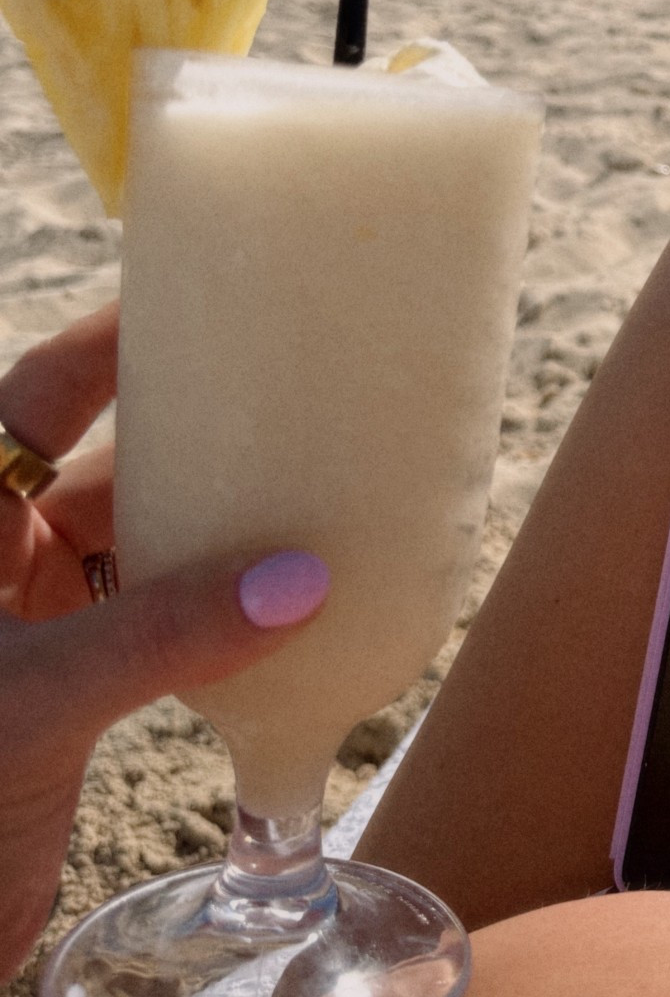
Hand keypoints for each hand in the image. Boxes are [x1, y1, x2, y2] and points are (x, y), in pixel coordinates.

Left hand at [0, 306, 329, 981]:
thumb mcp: (33, 703)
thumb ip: (166, 637)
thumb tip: (307, 579)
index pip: (35, 393)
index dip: (116, 339)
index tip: (211, 293)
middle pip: (104, 459)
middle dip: (195, 432)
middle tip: (297, 394)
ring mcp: (28, 619)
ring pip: (136, 539)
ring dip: (214, 525)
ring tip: (313, 489)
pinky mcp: (66, 684)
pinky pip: (154, 614)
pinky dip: (214, 604)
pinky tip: (284, 596)